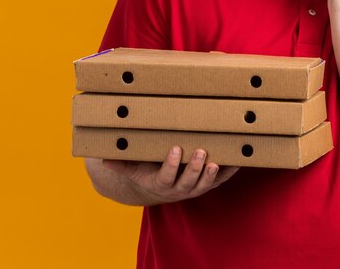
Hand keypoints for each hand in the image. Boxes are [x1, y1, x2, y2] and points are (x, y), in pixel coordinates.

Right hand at [102, 147, 239, 204]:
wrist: (158, 189)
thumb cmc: (145, 172)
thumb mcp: (132, 169)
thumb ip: (121, 163)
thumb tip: (101, 156)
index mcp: (160, 184)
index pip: (166, 177)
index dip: (171, 166)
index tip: (175, 149)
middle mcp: (179, 189)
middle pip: (188, 183)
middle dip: (195, 169)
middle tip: (201, 152)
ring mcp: (194, 188)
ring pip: (204, 184)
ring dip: (212, 174)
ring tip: (217, 161)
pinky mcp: (207, 184)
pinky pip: (221, 180)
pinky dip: (229, 172)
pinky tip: (239, 161)